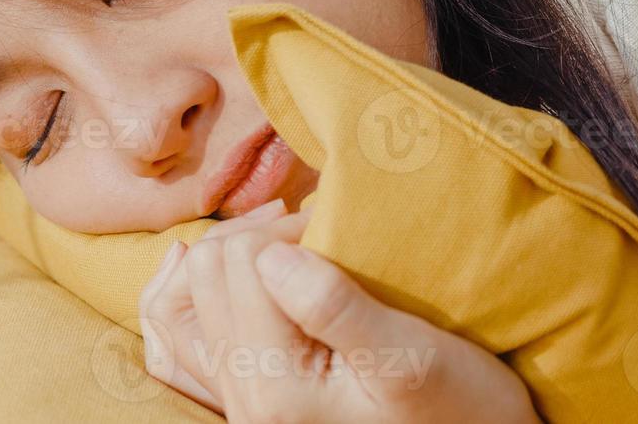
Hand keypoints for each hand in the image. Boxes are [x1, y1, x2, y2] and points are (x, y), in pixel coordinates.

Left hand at [139, 200, 540, 423]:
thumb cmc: (459, 408)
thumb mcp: (410, 355)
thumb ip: (333, 306)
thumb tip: (268, 254)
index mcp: (277, 386)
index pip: (245, 264)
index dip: (293, 230)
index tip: (340, 231)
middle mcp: (243, 398)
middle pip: (207, 275)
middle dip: (259, 238)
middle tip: (315, 231)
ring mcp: (239, 403)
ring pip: (180, 302)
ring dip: (226, 258)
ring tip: (274, 241)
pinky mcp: (246, 400)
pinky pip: (179, 343)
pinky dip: (189, 297)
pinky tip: (215, 271)